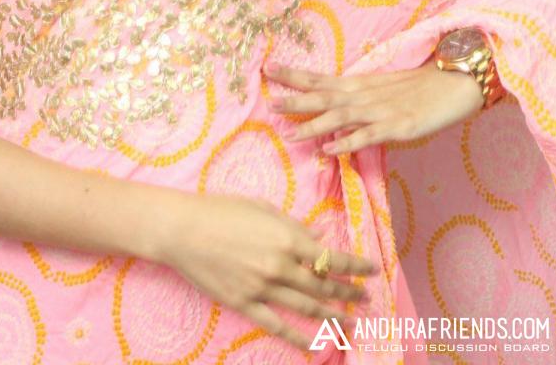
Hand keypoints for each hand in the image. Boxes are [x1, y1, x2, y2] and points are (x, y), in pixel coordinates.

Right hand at [155, 190, 379, 354]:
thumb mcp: (261, 208)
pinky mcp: (245, 304)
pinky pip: (278, 326)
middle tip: (366, 298)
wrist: (183, 230)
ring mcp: (263, 288)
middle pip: (324, 285)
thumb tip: (318, 236)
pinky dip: (299, 339)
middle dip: (349, 292)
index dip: (355, 265)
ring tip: (352, 322)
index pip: (331, 256)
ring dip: (334, 316)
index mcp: (287, 238)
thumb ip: (292, 225)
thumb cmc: (221, 210)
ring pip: (308, 308)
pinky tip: (315, 346)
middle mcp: (281, 266)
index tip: (372, 269)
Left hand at [263, 56, 485, 153]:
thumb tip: (334, 110)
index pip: (321, 78)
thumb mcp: (383, 88)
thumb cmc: (419, 86)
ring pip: (341, 116)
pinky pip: (368, 135)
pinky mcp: (397, 126)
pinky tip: (331, 149)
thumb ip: (359, 97)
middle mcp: (365, 94)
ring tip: (291, 133)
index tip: (268, 69)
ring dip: (315, 124)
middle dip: (296, 99)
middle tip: (270, 102)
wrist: (455, 82)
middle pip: (324, 95)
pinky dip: (348, 142)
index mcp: (360, 83)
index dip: (295, 75)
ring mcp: (380, 110)